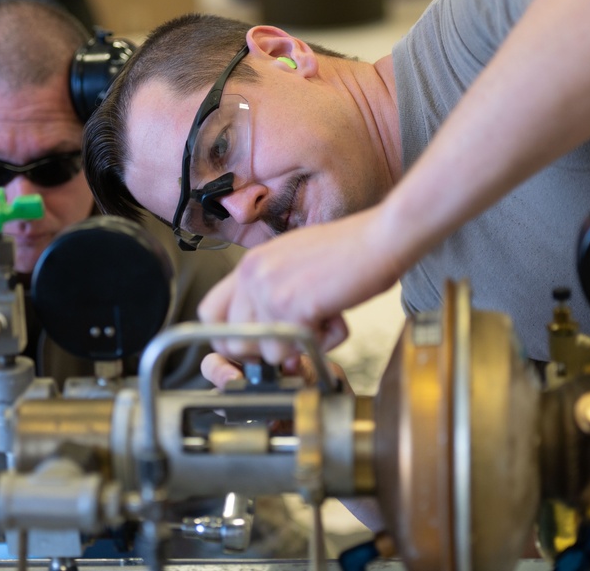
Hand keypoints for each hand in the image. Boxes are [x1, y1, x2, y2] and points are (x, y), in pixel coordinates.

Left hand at [198, 208, 401, 385]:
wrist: (380, 238)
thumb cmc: (347, 250)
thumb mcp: (293, 261)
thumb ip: (271, 291)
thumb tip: (264, 334)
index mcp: (250, 264)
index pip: (209, 312)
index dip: (230, 336)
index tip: (258, 340)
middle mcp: (253, 275)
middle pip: (233, 342)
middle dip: (266, 350)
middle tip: (298, 335)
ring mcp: (270, 291)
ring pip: (266, 353)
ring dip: (297, 347)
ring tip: (323, 320)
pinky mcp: (293, 306)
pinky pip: (294, 350)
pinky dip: (320, 344)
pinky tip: (336, 318)